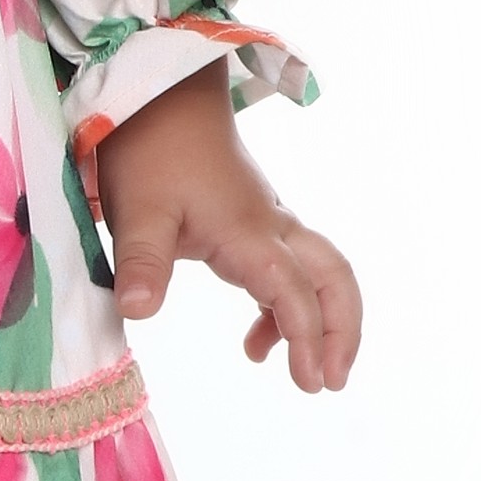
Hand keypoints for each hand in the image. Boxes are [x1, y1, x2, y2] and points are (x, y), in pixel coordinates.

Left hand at [93, 61, 361, 392]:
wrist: (160, 98)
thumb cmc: (149, 151)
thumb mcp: (137, 210)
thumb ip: (141, 261)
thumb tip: (138, 312)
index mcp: (249, 231)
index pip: (293, 292)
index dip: (308, 338)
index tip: (310, 382)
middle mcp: (270, 227)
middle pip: (333, 277)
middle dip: (343, 330)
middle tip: (332, 381)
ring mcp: (266, 223)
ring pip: (320, 272)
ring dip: (323, 320)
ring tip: (307, 374)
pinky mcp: (252, 223)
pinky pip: (289, 270)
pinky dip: (285, 309)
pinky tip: (257, 342)